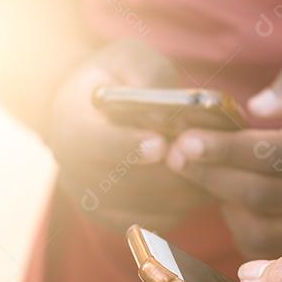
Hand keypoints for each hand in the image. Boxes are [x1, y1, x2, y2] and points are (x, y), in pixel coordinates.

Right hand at [48, 39, 204, 230]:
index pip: (91, 143)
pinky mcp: (113, 218)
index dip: (125, 146)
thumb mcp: (128, 59)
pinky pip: (150, 223)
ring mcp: (90, 199)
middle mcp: (72, 168)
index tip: (159, 143)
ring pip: (139, 206)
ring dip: (178, 192)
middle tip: (200, 158)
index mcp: (69, 123)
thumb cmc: (116, 79)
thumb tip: (173, 106)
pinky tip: (203, 185)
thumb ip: (148, 76)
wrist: (92, 110)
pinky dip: (180, 208)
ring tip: (212, 170)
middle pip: (119, 183)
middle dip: (164, 173)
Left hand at [166, 53, 281, 256]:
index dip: (226, 149)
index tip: (185, 139)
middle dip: (210, 175)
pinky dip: (239, 228)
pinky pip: (268, 249)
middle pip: (261, 195)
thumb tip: (253, 106)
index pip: (277, 154)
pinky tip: (227, 198)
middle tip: (172, 154)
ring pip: (261, 231)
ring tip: (199, 173)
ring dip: (221, 204)